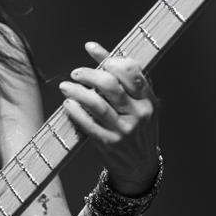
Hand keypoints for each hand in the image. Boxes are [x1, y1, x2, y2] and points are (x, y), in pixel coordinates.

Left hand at [58, 41, 159, 193]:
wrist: (140, 166)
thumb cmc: (137, 129)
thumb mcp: (140, 105)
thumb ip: (124, 79)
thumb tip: (95, 49)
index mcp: (148, 100)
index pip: (131, 71)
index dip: (109, 58)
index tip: (92, 52)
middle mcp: (139, 113)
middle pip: (110, 84)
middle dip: (89, 74)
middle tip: (76, 73)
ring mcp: (124, 129)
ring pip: (96, 103)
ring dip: (77, 91)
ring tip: (66, 86)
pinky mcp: (109, 143)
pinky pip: (87, 123)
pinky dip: (75, 111)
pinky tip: (68, 104)